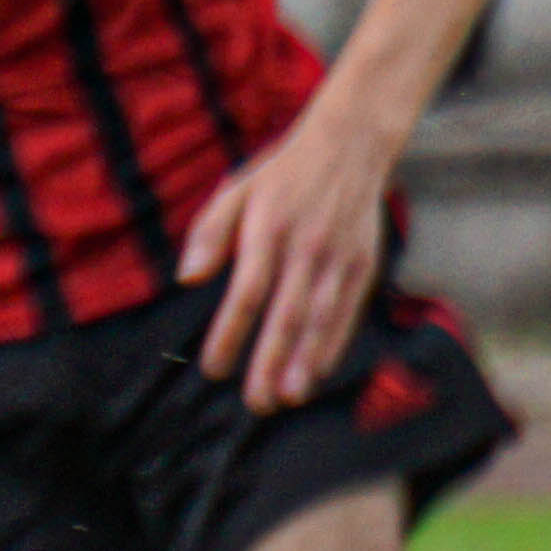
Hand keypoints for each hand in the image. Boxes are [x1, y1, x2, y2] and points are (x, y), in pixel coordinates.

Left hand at [178, 97, 401, 410]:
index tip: (215, 368)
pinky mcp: (364, 264)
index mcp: (268, 231)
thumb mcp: (235, 190)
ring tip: (288, 397)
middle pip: (287, 315)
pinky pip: (349, 311)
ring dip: (305, 362)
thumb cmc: (282, 174)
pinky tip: (320, 371)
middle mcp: (306, 249)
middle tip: (256, 403)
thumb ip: (209, 233)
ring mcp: (340, 259)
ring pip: (322, 319)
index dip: (230, 334)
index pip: (247, 293)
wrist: (350, 147)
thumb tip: (187, 279)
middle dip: (270, 362)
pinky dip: (335, 344)